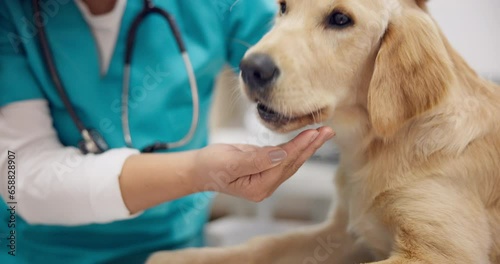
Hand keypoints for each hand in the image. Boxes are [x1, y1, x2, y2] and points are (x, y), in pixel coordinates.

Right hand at [191, 126, 334, 201]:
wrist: (199, 169)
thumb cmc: (211, 165)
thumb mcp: (231, 162)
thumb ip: (258, 160)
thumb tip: (283, 154)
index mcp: (260, 187)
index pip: (285, 164)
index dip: (299, 148)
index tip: (313, 133)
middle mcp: (267, 185)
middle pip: (293, 164)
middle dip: (310, 147)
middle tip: (327, 131)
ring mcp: (266, 178)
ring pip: (292, 160)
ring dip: (307, 146)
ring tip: (322, 132)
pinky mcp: (264, 168)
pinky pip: (284, 157)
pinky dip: (295, 146)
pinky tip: (307, 138)